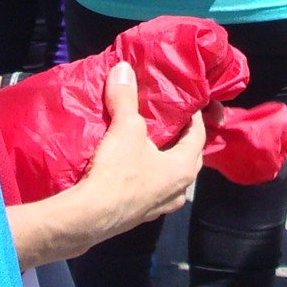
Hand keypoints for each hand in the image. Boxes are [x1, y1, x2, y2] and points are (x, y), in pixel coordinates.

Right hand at [5, 61, 207, 266]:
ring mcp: (158, 207)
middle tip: (171, 119)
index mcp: (183, 168)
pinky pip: (149, 191)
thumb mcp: (125, 128)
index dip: (196, 116)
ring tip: (150, 143)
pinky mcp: (137, 216)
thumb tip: (123, 68)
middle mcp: (177, 191)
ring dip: (162, 161)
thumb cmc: (118, 172)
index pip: (199, 136)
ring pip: (168, 178)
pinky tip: (131, 168)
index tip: (188, 102)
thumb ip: (126, 98)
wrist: (87, 218)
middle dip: (181, 139)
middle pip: (187, 158)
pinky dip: (145, 176)